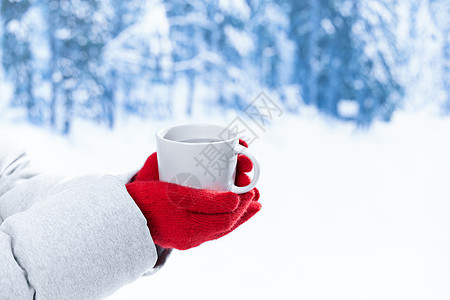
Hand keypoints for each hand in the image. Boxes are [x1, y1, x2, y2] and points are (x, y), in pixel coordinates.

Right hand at [126, 140, 260, 249]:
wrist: (126, 217)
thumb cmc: (146, 197)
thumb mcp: (169, 188)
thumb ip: (200, 194)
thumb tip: (232, 198)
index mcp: (185, 221)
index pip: (220, 212)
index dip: (238, 200)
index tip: (248, 186)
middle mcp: (189, 234)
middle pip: (224, 223)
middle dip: (244, 208)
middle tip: (255, 193)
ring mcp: (188, 239)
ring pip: (221, 229)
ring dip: (241, 217)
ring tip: (256, 206)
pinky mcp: (186, 239)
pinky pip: (213, 233)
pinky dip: (228, 223)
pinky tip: (237, 216)